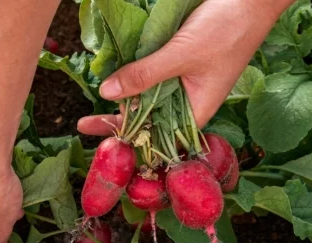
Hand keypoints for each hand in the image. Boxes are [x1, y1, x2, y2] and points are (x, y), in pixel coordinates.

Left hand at [78, 0, 291, 134]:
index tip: (103, 142)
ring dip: (125, 101)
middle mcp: (190, 101)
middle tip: (84, 124)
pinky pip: (154, 77)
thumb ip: (144, 75)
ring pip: (150, 98)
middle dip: (120, 123)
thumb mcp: (181, 55)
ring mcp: (185, 82)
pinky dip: (135, 79)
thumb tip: (107, 94)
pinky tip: (114, 81)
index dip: (130, 141)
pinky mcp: (180, 63)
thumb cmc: (227, 29)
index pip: (158, 136)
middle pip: (150, 120)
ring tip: (93, 109)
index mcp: (197, 111)